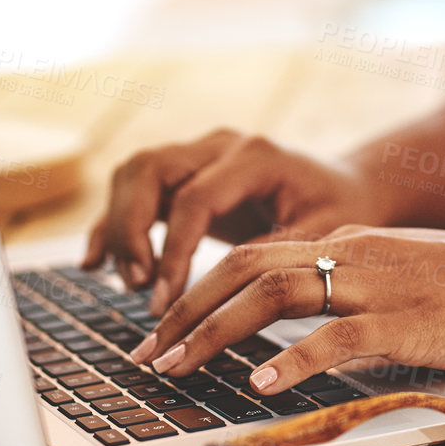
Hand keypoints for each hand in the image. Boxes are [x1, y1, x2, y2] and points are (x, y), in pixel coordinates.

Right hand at [82, 129, 391, 313]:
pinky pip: (135, 189)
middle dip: (132, 230)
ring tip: (132, 283)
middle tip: (139, 287)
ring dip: (120, 227)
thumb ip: (272, 257)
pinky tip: (95, 263)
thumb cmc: (342, 212)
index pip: (195, 198)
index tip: (165, 300)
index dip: (174, 251)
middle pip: (149, 170)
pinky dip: (112, 224)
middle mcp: (221, 145)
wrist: (350, 187)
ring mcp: (200, 153)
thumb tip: (225, 297)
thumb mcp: (320, 237)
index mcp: (256, 156)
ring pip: (134, 174)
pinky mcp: (187, 173)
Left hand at [131, 225, 444, 395]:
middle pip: (245, 267)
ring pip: (274, 295)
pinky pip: (335, 337)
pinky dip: (289, 361)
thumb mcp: (410, 283)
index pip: (253, 255)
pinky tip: (257, 384)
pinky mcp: (408, 322)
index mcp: (352, 242)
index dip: (198, 290)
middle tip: (146, 354)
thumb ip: (358, 299)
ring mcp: (380, 285)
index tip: (163, 328)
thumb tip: (311, 338)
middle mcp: (355, 253)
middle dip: (184, 311)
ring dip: (213, 332)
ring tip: (175, 368)